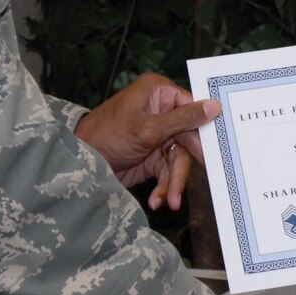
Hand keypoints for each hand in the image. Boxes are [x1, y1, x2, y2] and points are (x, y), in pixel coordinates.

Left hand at [75, 73, 218, 210]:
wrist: (79, 164)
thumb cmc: (107, 135)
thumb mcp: (148, 128)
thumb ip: (184, 119)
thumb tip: (215, 106)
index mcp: (159, 92)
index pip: (192, 108)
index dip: (203, 132)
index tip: (214, 153)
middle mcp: (160, 111)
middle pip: (188, 139)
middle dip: (182, 168)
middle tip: (184, 188)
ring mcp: (157, 135)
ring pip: (179, 160)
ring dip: (173, 182)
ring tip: (169, 202)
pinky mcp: (152, 156)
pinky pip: (167, 172)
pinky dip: (164, 187)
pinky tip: (157, 200)